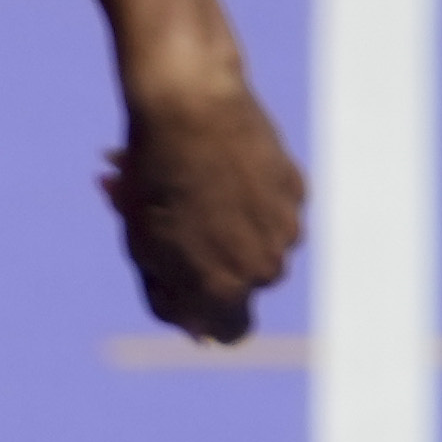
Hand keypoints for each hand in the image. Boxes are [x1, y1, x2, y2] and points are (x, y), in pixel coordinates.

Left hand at [105, 60, 306, 345]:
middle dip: (206, 262)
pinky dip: (242, 196)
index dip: (202, 316)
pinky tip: (215, 166)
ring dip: (222, 226)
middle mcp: (267, 264)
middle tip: (166, 222)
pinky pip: (267, 209)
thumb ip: (171, 296)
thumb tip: (198, 336)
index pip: (229, 334)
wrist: (190, 105)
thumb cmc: (154, 181)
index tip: (183, 290)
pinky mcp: (296, 189)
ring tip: (185, 189)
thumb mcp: (144, 248)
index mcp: (226, 287)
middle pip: (238, 284)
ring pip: (253, 243)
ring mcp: (288, 226)